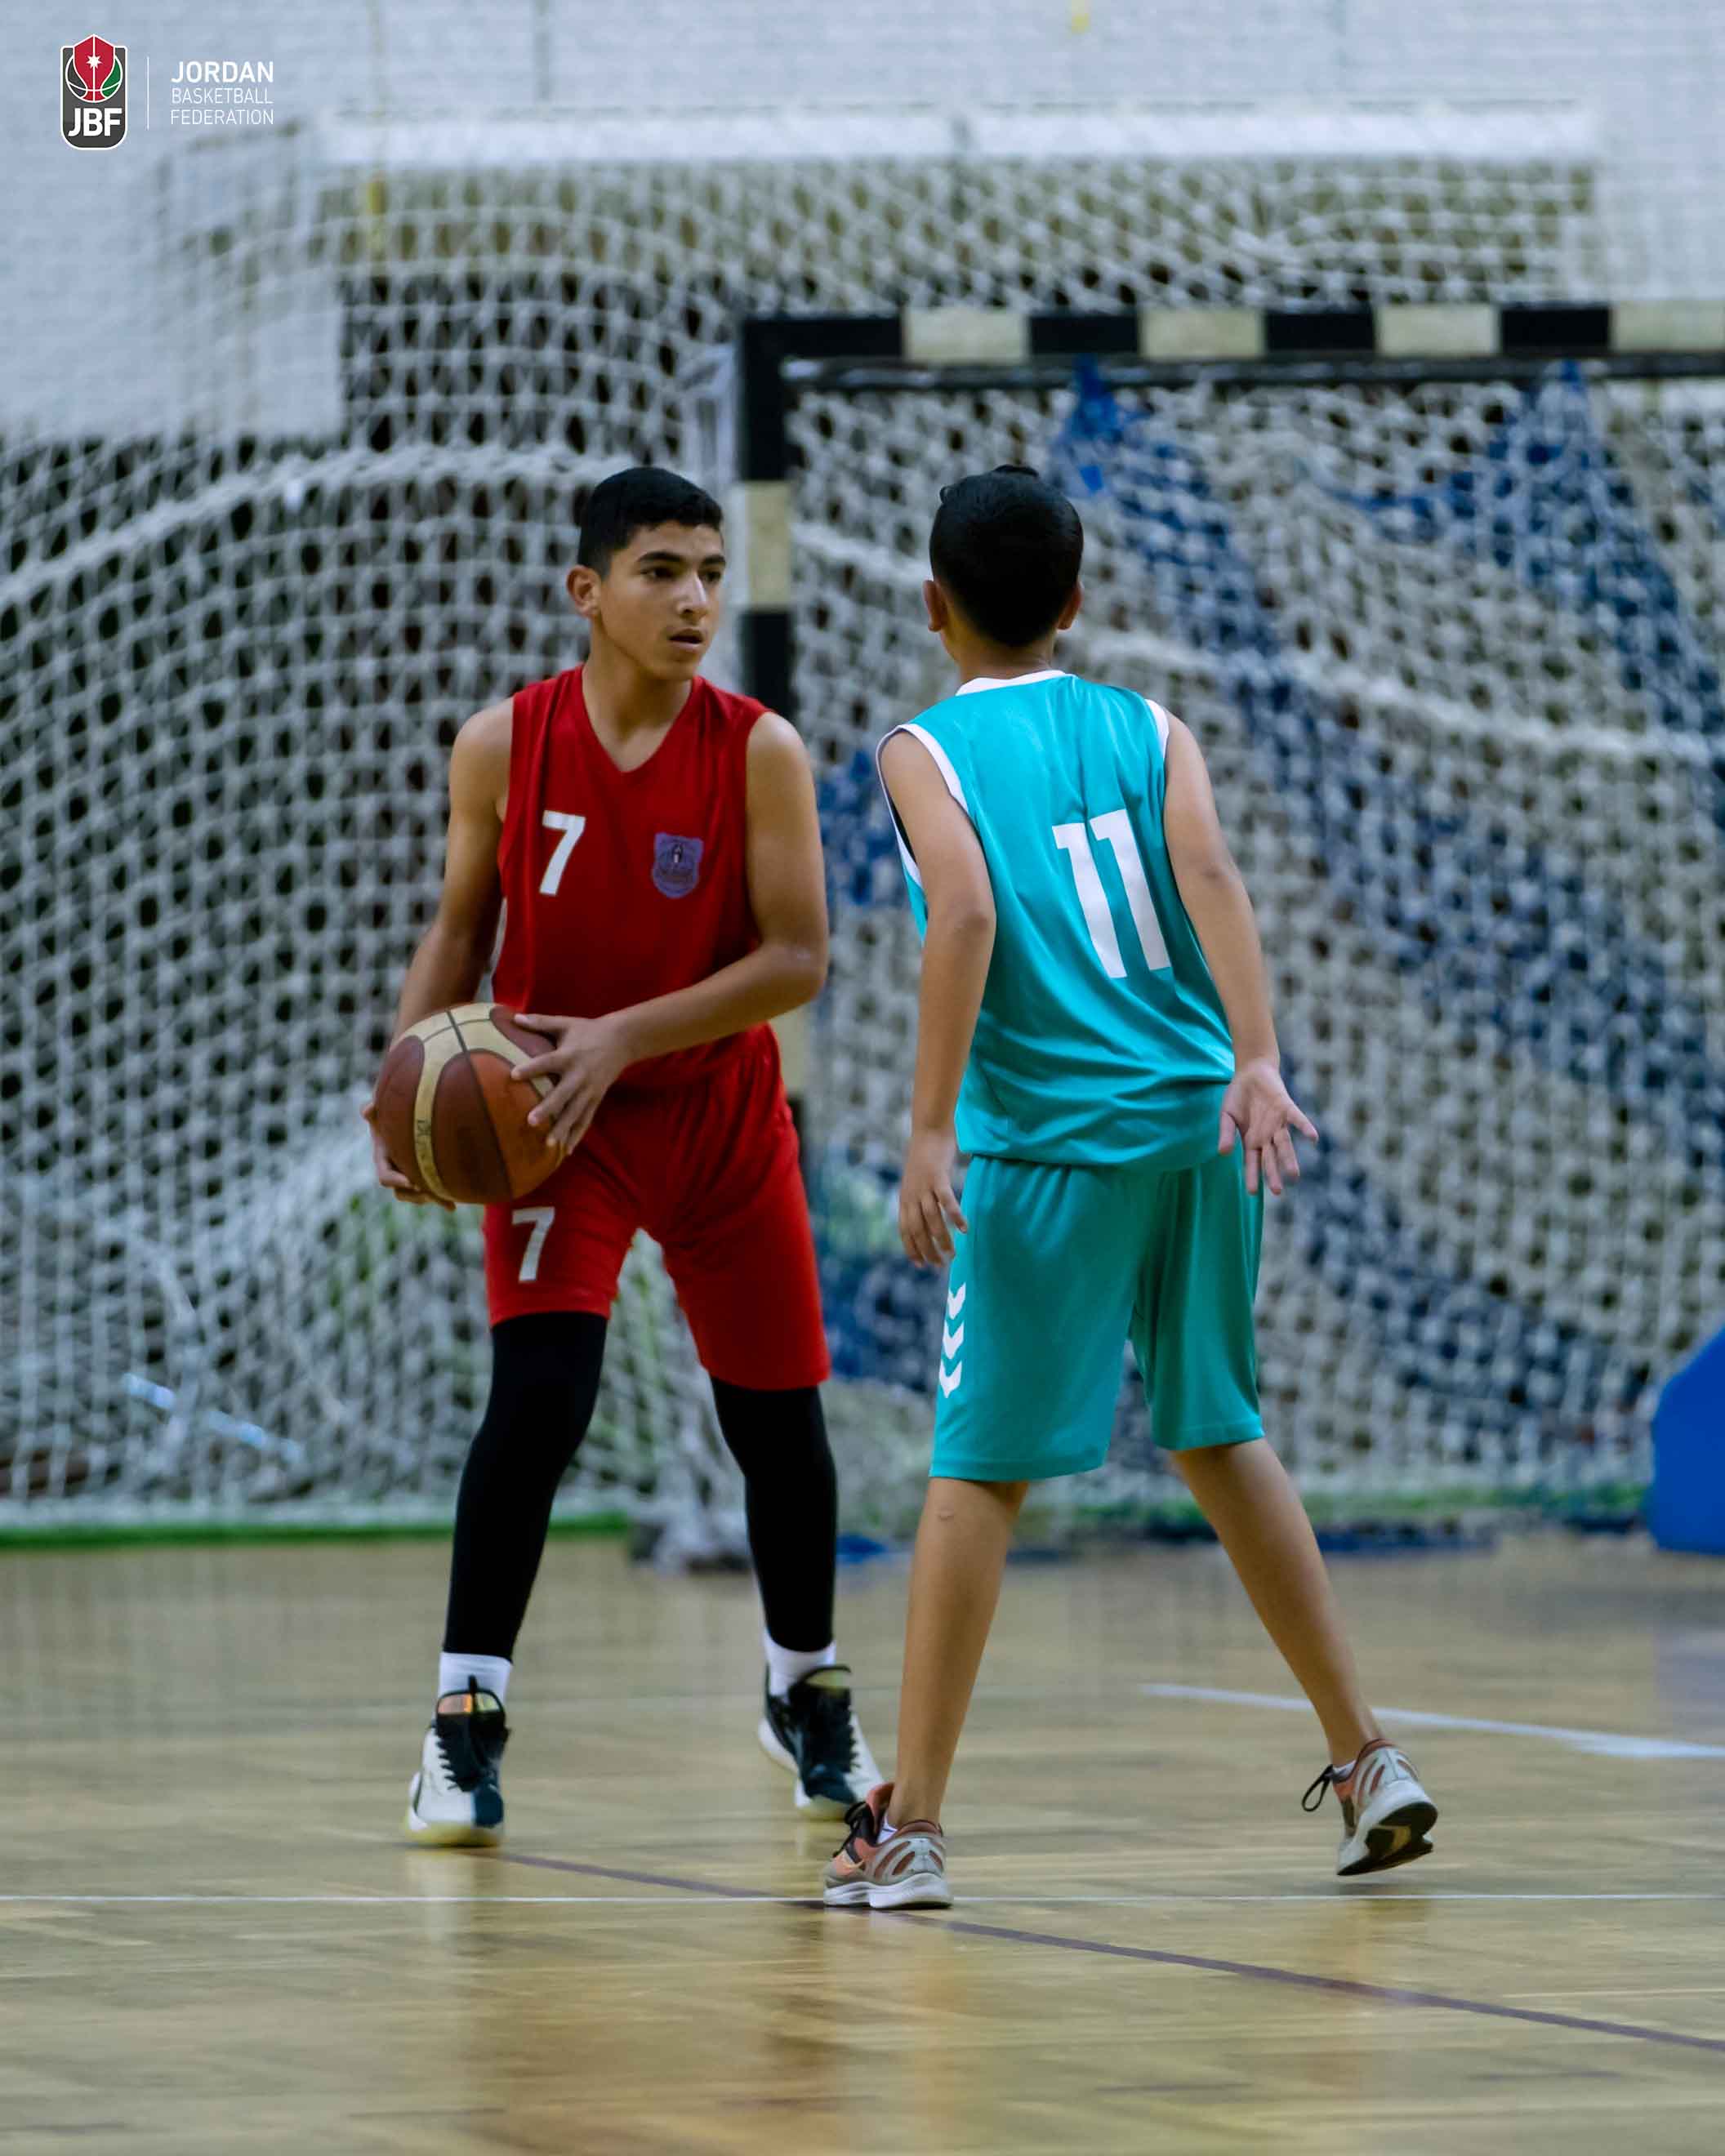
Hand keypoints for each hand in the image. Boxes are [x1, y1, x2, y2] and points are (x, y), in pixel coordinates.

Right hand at [361, 1097, 452, 1210]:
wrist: (406, 1119)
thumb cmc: (391, 1113)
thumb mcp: (381, 1112)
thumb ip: (372, 1110)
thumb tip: (367, 1109)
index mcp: (383, 1159)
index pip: (385, 1177)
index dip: (395, 1181)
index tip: (410, 1181)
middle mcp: (395, 1171)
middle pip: (402, 1193)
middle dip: (416, 1195)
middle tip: (431, 1192)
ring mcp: (408, 1177)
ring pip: (416, 1197)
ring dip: (429, 1199)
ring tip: (446, 1199)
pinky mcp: (423, 1178)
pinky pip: (430, 1194)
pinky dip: (441, 1200)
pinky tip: (452, 1207)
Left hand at [511, 1013, 631, 1153]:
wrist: (623, 1040)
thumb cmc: (589, 1030)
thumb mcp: (566, 1023)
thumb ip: (541, 1022)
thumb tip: (515, 1017)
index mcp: (569, 1055)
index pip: (547, 1062)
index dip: (531, 1069)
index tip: (513, 1075)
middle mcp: (579, 1075)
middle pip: (562, 1095)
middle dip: (548, 1108)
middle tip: (531, 1121)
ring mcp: (590, 1090)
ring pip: (575, 1112)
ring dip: (562, 1128)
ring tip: (548, 1143)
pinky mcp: (596, 1099)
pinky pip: (586, 1120)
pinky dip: (577, 1135)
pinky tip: (566, 1150)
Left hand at [899, 1127, 968, 1266]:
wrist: (928, 1131)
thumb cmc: (925, 1157)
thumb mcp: (915, 1181)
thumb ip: (917, 1199)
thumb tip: (924, 1220)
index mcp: (905, 1198)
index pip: (905, 1231)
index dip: (912, 1249)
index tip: (921, 1265)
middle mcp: (912, 1196)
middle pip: (917, 1230)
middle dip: (928, 1251)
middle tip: (941, 1265)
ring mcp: (924, 1187)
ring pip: (931, 1220)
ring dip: (942, 1239)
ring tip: (953, 1253)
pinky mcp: (938, 1178)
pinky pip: (946, 1202)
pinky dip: (955, 1216)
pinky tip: (965, 1229)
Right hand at [1218, 1059, 1319, 1197]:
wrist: (1250, 1071)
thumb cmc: (1237, 1096)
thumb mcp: (1226, 1116)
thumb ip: (1226, 1133)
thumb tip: (1223, 1153)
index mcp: (1251, 1140)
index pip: (1252, 1162)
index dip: (1252, 1176)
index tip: (1252, 1192)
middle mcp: (1266, 1136)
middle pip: (1270, 1158)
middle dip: (1273, 1174)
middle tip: (1277, 1191)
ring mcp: (1277, 1123)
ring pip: (1284, 1144)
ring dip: (1289, 1158)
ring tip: (1294, 1174)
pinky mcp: (1286, 1108)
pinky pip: (1297, 1119)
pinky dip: (1305, 1127)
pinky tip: (1313, 1138)